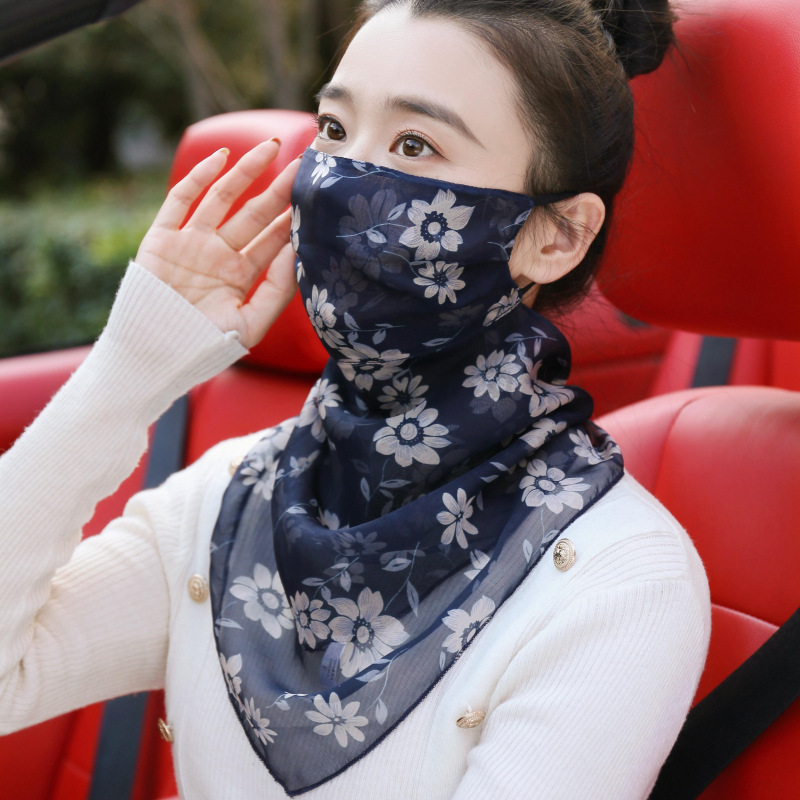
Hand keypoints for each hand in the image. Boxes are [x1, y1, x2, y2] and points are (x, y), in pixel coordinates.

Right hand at [135, 140, 300, 348]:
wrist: (154, 356)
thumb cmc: (203, 347)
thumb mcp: (251, 324)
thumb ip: (277, 290)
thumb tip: (298, 252)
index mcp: (241, 275)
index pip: (273, 240)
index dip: (294, 218)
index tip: (317, 195)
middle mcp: (219, 254)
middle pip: (256, 213)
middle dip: (280, 189)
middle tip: (306, 162)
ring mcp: (191, 243)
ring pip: (223, 197)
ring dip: (247, 171)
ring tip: (274, 147)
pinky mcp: (163, 238)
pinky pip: (181, 199)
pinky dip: (200, 177)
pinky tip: (223, 156)